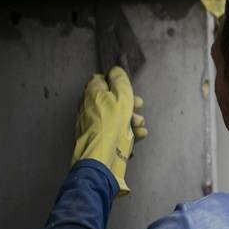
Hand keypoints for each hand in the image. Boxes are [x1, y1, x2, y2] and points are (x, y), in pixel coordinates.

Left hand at [71, 66, 147, 195]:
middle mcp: (89, 106)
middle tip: (138, 107)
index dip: (116, 82)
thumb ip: (121, 81)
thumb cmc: (111, 125)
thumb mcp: (122, 97)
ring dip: (132, 119)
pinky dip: (128, 132)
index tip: (128, 89)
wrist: (100, 157)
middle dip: (129, 103)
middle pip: (112, 98)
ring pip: (116, 116)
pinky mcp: (99, 138)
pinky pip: (115, 130)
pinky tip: (138, 136)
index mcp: (91, 92)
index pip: (101, 79)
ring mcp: (93, 123)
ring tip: (139, 125)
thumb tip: (116, 70)